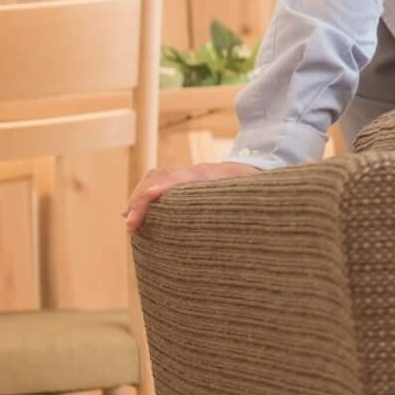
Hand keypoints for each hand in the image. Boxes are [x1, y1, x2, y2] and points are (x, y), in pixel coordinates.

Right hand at [124, 160, 260, 230]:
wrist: (262, 169)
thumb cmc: (259, 187)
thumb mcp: (259, 194)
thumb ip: (255, 203)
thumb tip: (266, 217)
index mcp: (214, 175)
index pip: (183, 177)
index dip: (164, 186)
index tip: (150, 197)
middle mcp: (198, 171)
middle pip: (162, 176)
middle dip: (142, 198)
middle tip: (131, 226)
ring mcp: (190, 173)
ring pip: (157, 175)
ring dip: (139, 196)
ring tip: (129, 220)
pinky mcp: (186, 178)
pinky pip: (158, 179)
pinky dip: (144, 192)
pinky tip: (134, 211)